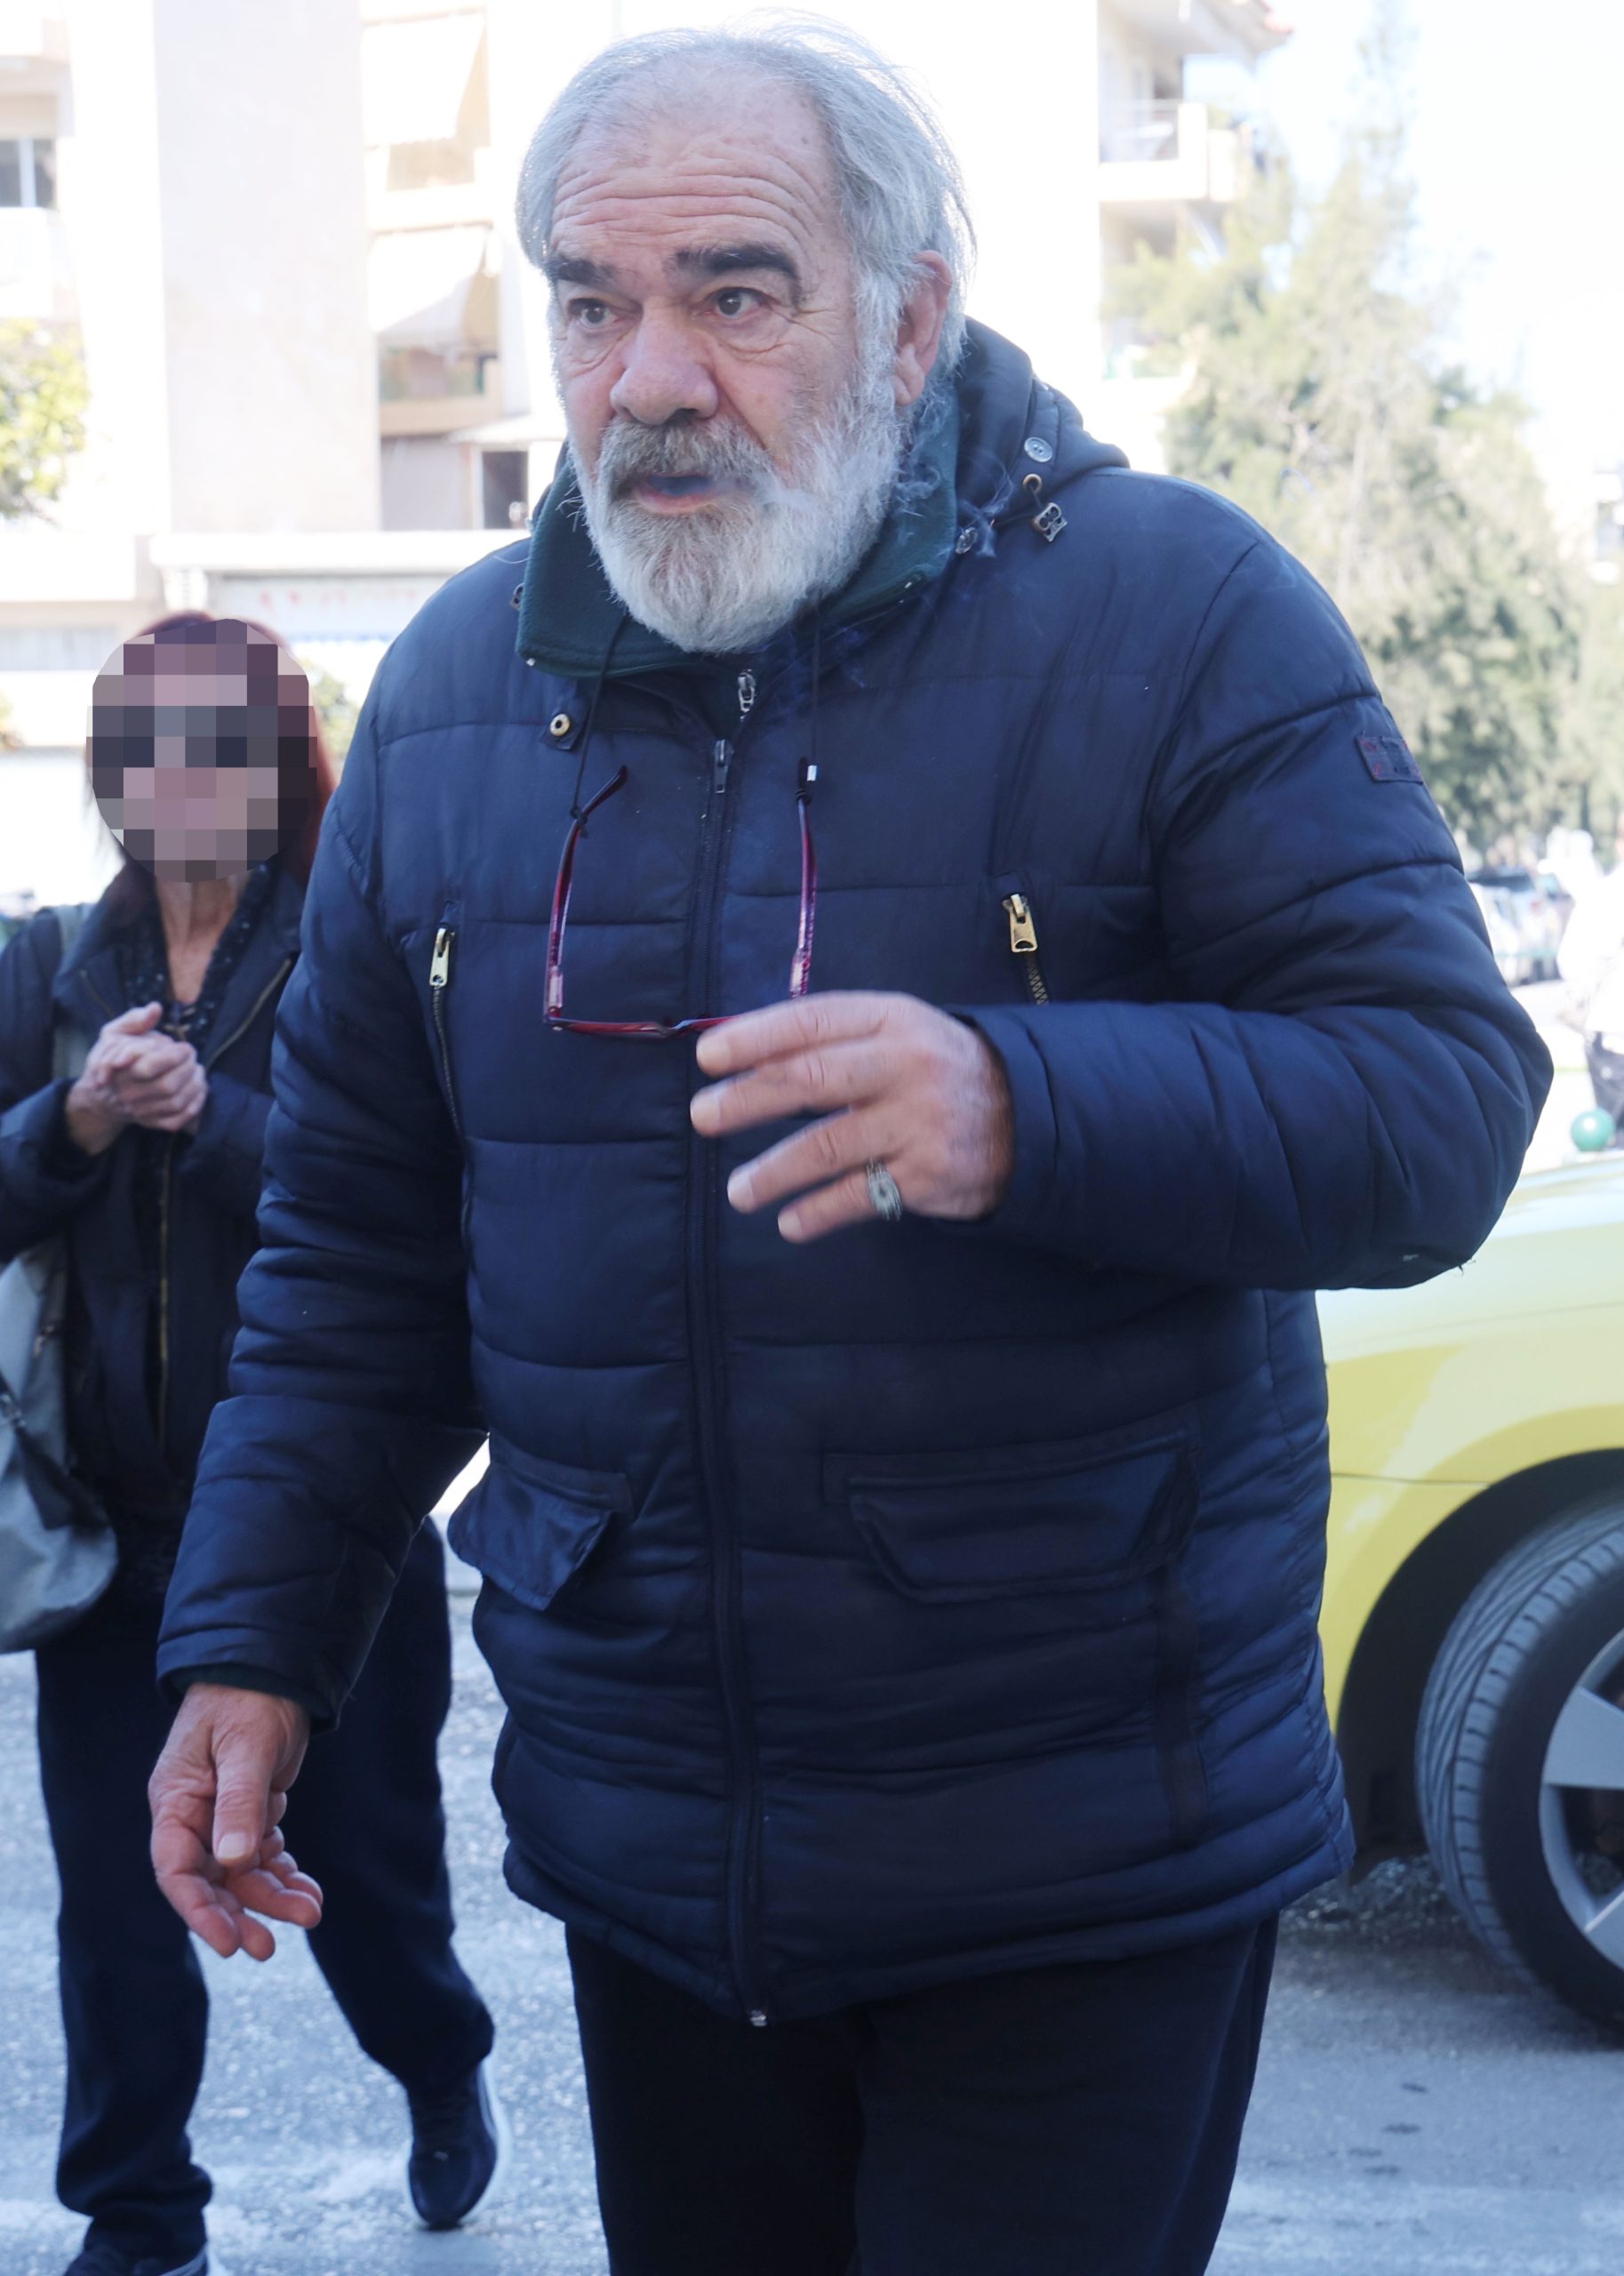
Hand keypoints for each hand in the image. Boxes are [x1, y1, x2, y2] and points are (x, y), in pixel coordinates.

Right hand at [65, 1004, 207, 1151]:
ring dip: (195, 1085)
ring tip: (198, 1070)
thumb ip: (134, 1019)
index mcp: (119, 1070)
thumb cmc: (110, 1060)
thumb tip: (155, 1008)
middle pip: (167, 1086)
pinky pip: (177, 1120)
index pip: (150, 1066)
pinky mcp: (151, 1123)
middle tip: (192, 1058)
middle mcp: (129, 1094)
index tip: (184, 1047)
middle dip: (187, 1069)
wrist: (99, 1098)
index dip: (174, 1055)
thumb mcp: (113, 1034)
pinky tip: (198, 1090)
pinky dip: (194, 1106)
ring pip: (175, 1103)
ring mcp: (141, 1111)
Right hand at [149, 1683, 322, 1959]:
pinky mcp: (250, 1812)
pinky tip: (307, 1889)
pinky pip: (262, 1856)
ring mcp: (221, 1817)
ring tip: (310, 1912)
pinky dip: (284, 1874)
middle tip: (270, 1947)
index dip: (199, 1911)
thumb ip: (238, 1803)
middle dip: (241, 1914)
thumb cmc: (247, 1700)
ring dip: (272, 1896)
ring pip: (242, 1873)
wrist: (273, 1670)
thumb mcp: (244, 1749)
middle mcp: (194, 1816)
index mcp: (176, 1802)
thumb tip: (232, 1861)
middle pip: (211, 1882)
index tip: (228, 1943)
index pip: (176, 1871)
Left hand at [691, 992, 1014, 1241]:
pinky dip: (817, 1213)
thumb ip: (830, 1039)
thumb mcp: (895, 1031)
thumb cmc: (933, 1068)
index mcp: (890, 1019)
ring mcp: (918, 1121)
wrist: (1028, 1112)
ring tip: (739, 1192)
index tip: (706, 1057)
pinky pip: (859, 1196)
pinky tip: (789, 1223)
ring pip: (827, 1147)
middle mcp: (905, 1065)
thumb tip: (737, 1053)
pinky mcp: (929, 1174)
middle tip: (704, 1117)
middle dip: (747, 1100)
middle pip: (810, 1081)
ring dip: (773, 1172)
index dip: (753, 1038)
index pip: (810, 1022)